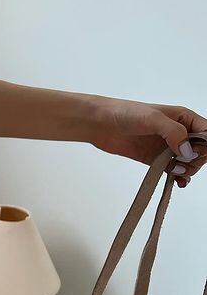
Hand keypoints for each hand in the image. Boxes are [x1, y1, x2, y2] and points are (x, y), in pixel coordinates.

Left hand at [88, 97, 206, 187]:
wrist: (99, 123)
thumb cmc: (125, 113)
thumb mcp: (152, 118)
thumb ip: (173, 132)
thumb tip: (188, 151)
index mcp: (183, 118)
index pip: (206, 133)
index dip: (204, 146)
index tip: (192, 153)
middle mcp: (178, 132)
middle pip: (200, 151)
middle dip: (196, 160)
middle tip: (181, 165)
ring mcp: (166, 147)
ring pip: (188, 162)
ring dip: (188, 170)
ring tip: (176, 172)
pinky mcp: (154, 159)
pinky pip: (173, 170)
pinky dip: (178, 177)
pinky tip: (177, 182)